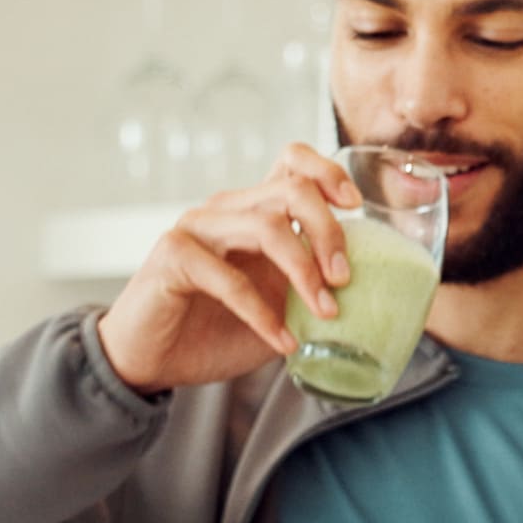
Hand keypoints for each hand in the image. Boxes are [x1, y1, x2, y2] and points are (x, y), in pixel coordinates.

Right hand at [95, 144, 360, 394]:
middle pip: (290, 190)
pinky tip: (283, 343)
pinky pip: (229, 278)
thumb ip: (311, 292)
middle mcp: (226, 210)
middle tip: (344, 280)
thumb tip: (371, 297)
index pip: (293, 161)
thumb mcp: (277, 308)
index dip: (329, 173)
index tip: (356, 208)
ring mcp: (197, 228)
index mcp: (253, 211)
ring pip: (265, 226)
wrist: (151, 361)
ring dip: (303, 273)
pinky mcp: (173, 256)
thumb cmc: (214, 332)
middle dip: (329, 232)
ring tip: (325, 314)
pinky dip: (263, 313)